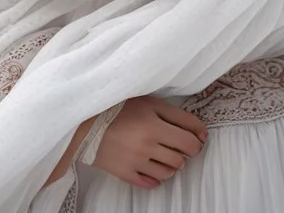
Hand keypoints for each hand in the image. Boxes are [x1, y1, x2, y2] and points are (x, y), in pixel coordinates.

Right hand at [93, 96, 207, 188]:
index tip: (200, 135)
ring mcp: (137, 160)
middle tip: (184, 144)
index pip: (190, 132)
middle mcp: (149, 141)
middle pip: (184, 153)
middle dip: (188, 149)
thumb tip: (196, 129)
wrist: (83, 122)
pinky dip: (156, 177)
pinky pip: (151, 183)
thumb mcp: (144, 100)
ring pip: (170, 170)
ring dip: (173, 163)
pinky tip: (152, 167)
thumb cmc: (115, 106)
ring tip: (166, 154)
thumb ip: (170, 112)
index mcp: (154, 120)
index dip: (199, 134)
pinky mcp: (126, 173)